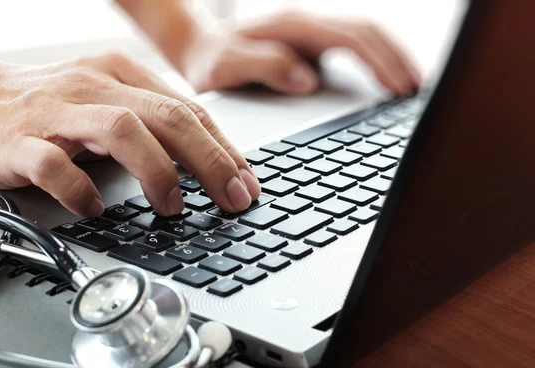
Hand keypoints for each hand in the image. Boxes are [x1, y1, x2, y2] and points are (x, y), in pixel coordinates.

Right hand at [0, 52, 260, 216]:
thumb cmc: (46, 108)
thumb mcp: (106, 104)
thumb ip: (149, 127)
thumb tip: (204, 164)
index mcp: (121, 74)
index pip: (188, 110)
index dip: (224, 149)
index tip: (246, 183)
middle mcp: (95, 86)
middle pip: (168, 116)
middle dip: (210, 161)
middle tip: (232, 199)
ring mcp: (57, 111)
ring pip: (122, 130)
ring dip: (158, 171)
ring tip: (174, 206)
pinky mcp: (20, 141)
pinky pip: (56, 165)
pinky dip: (82, 191)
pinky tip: (96, 209)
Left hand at [177, 11, 420, 95]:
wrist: (200, 49)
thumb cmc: (211, 59)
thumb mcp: (226, 66)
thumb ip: (264, 67)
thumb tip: (308, 79)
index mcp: (293, 27)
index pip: (352, 36)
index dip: (381, 61)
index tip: (400, 87)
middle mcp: (308, 25)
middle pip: (368, 32)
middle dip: (397, 59)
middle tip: (418, 91)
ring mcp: (313, 34)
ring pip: (366, 37)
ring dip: (392, 59)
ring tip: (413, 88)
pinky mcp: (314, 47)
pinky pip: (355, 49)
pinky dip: (377, 63)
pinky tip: (388, 83)